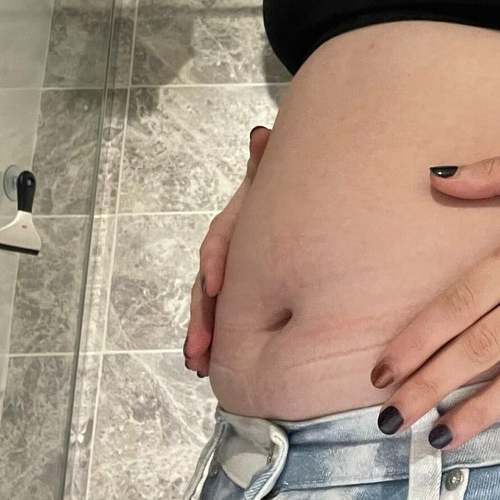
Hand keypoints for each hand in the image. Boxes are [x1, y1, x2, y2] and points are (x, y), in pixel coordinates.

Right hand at [184, 125, 270, 376]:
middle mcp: (231, 248)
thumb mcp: (274, 177)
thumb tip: (260, 136)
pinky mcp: (241, 293)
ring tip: (199, 362)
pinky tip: (205, 363)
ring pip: (213, 304)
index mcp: (239, 222)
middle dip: (203, 314)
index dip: (217, 261)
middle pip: (209, 282)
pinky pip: (223, 315)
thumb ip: (265, 161)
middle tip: (201, 346)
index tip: (217, 285)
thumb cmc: (287, 191)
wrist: (300, 196)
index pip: (221, 240)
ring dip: (203, 332)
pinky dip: (212, 339)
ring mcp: (234, 272)